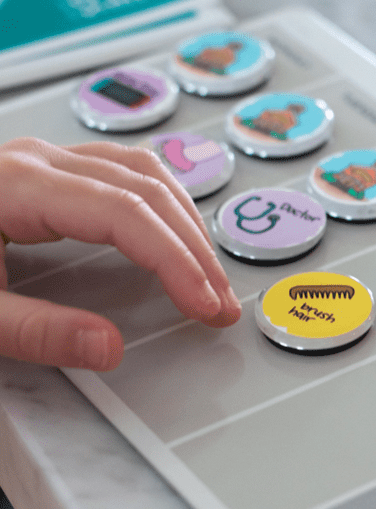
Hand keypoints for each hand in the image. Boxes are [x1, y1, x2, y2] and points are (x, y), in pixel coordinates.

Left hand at [0, 137, 240, 370]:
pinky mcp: (44, 171)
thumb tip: (108, 348)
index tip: (205, 305)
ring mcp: (43, 160)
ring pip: (144, 172)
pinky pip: (125, 173)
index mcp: (19, 185)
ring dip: (186, 222)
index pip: (128, 215)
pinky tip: (174, 233)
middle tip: (221, 302)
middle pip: (148, 190)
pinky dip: (163, 205)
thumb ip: (34, 331)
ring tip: (209, 272)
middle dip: (195, 248)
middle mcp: (39, 161)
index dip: (177, 261)